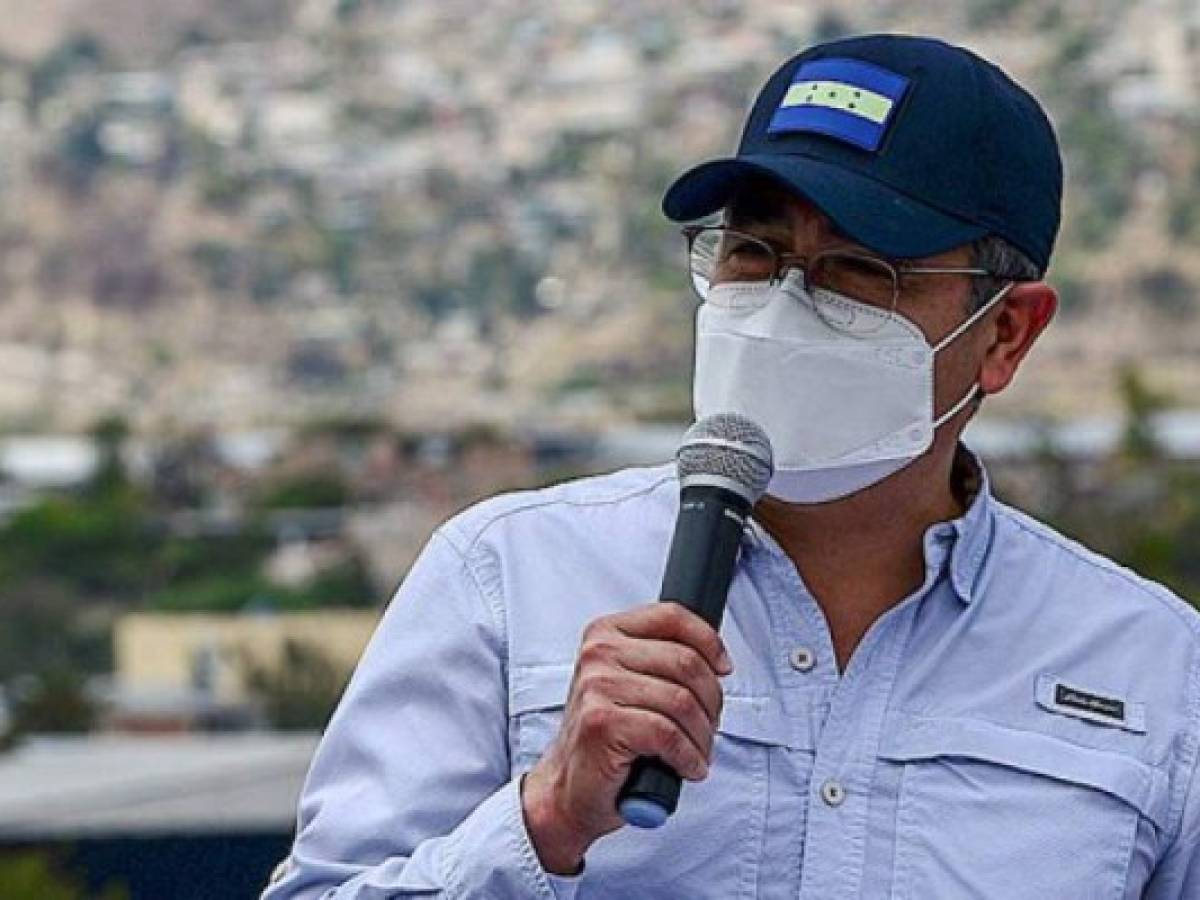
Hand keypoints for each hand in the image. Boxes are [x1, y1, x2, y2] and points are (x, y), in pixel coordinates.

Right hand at [520, 602, 732, 874]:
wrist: (569, 788)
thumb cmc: (608, 738)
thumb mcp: (632, 685)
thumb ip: (662, 660)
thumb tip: (717, 661)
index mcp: (606, 633)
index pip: (672, 616)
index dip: (709, 641)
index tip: (723, 668)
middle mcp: (598, 653)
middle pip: (685, 661)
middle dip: (711, 700)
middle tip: (708, 726)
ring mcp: (597, 686)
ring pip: (682, 701)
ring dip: (702, 735)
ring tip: (698, 753)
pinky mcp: (602, 723)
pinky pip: (668, 734)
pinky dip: (688, 757)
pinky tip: (688, 767)